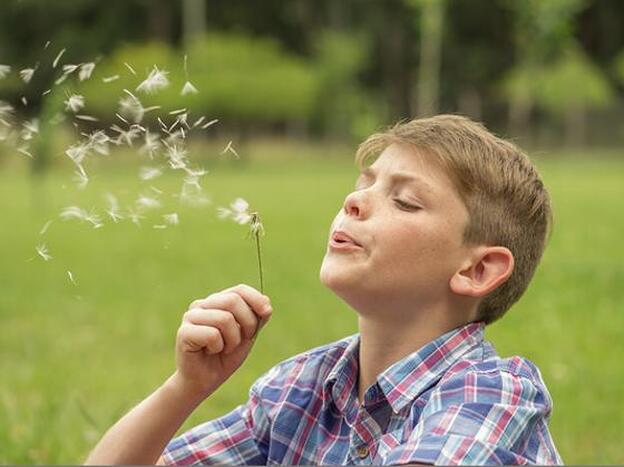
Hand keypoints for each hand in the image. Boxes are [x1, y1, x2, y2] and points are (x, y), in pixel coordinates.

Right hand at [171, 284, 271, 398]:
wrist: (205, 381)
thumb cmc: (225, 357)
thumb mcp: (247, 335)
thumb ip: (257, 318)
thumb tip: (266, 302)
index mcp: (217, 301)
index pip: (239, 289)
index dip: (256, 299)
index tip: (267, 312)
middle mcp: (202, 304)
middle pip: (233, 300)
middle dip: (247, 323)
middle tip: (241, 341)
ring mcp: (191, 317)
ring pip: (224, 319)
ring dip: (232, 340)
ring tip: (223, 348)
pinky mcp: (184, 332)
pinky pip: (212, 335)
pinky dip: (218, 348)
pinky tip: (209, 352)